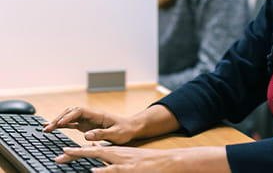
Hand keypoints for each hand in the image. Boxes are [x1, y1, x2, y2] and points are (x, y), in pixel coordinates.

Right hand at [43, 107, 136, 144]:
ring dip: (58, 121)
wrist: (130, 128)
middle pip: (71, 112)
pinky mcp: (86, 125)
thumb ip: (102, 134)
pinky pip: (71, 123)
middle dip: (59, 118)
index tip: (60, 124)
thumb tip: (86, 134)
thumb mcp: (115, 134)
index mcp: (98, 115)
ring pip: (69, 117)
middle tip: (48, 128)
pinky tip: (52, 128)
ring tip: (46, 129)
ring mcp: (87, 120)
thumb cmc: (125, 130)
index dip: (69, 116)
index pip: (80, 111)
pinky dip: (61, 125)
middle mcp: (91, 115)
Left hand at [55, 145, 230, 172]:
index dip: (76, 152)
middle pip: (91, 153)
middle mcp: (117, 155)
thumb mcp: (128, 156)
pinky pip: (113, 171)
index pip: (92, 150)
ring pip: (99, 158)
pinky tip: (93, 171)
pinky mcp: (129, 170)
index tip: (62, 153)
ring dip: (82, 157)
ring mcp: (123, 163)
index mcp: (116, 153)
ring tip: (67, 157)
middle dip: (73, 154)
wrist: (167, 161)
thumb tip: (97, 151)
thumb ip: (112, 155)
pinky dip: (102, 171)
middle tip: (57, 156)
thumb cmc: (147, 162)